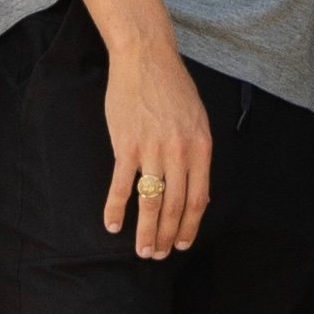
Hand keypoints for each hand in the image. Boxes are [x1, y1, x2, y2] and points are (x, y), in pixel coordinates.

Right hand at [101, 27, 211, 258]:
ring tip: (141, 250)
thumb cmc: (173, 87)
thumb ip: (197, 153)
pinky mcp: (126, 145)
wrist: (146, 58)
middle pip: (174, 205)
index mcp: (201, 146)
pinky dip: (115, 208)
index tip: (181, 243)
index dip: (189, 225)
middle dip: (166, 235)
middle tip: (158, 255)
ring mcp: (152, 149)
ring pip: (150, 201)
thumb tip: (196, 189)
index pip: (198, 198)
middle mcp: (179, 152)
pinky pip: (121, 185)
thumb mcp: (198, 119)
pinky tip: (112, 225)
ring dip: (145, 231)